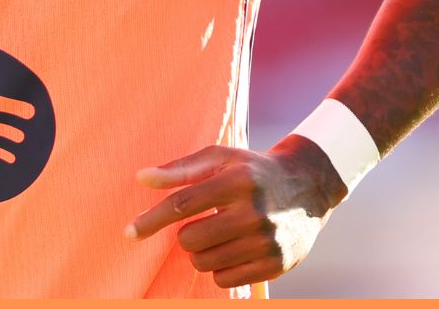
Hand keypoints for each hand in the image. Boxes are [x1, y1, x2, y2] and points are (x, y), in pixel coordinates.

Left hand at [125, 138, 346, 289]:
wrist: (309, 186)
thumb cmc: (252, 170)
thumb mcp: (220, 158)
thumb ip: (180, 169)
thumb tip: (141, 178)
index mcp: (239, 179)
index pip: (183, 204)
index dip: (152, 219)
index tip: (129, 232)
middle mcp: (255, 211)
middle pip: (190, 240)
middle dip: (186, 234)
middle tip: (203, 222)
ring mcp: (268, 241)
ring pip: (205, 263)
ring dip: (202, 251)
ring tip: (220, 233)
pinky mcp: (277, 264)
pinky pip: (225, 279)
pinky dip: (220, 268)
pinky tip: (234, 248)